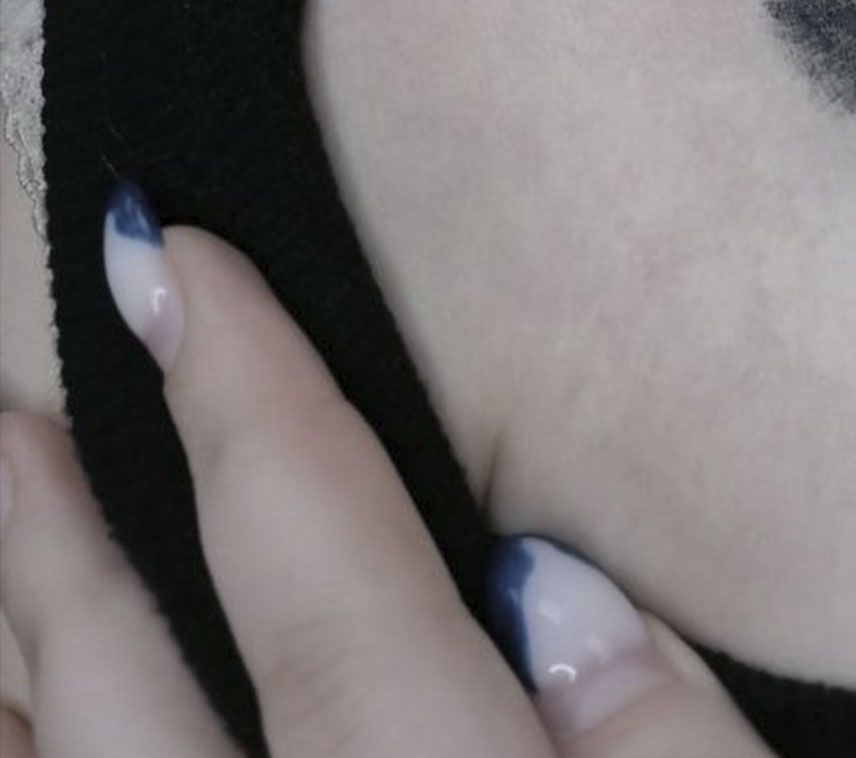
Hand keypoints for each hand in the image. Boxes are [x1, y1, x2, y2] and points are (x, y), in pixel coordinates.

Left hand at [0, 182, 775, 756]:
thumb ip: (673, 750)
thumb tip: (557, 587)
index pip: (331, 607)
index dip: (254, 420)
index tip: (180, 262)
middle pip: (148, 706)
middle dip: (75, 548)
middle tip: (14, 404)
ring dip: (36, 645)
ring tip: (4, 501)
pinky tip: (31, 712)